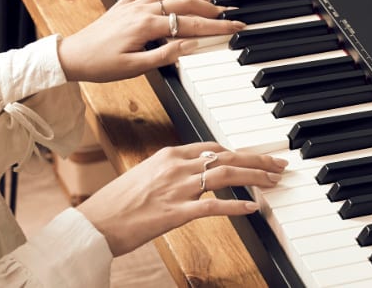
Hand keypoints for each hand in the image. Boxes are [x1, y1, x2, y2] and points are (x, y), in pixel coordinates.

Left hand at [57, 0, 245, 82]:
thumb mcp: (135, 68)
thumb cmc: (100, 65)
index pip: (190, 24)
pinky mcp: (123, 4)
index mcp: (146, 26)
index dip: (215, 27)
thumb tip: (190, 45)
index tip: (234, 27)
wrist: (72, 57)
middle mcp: (141, 9)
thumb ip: (165, 55)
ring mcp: (132, 4)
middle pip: (184, 2)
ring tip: (209, 2)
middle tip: (228, 15)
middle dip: (210, 9)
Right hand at [76, 142, 287, 255]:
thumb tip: (191, 178)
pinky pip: (214, 207)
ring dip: (256, 177)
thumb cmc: (115, 205)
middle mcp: (176, 167)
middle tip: (278, 165)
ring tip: (274, 181)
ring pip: (227, 176)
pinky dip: (236, 206)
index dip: (239, 152)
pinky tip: (253, 207)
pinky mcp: (176, 213)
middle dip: (257, 160)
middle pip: (228, 157)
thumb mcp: (144, 177)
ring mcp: (177, 189)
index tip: (255, 157)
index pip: (213, 147)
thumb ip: (170, 174)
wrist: (94, 224)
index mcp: (168, 156)